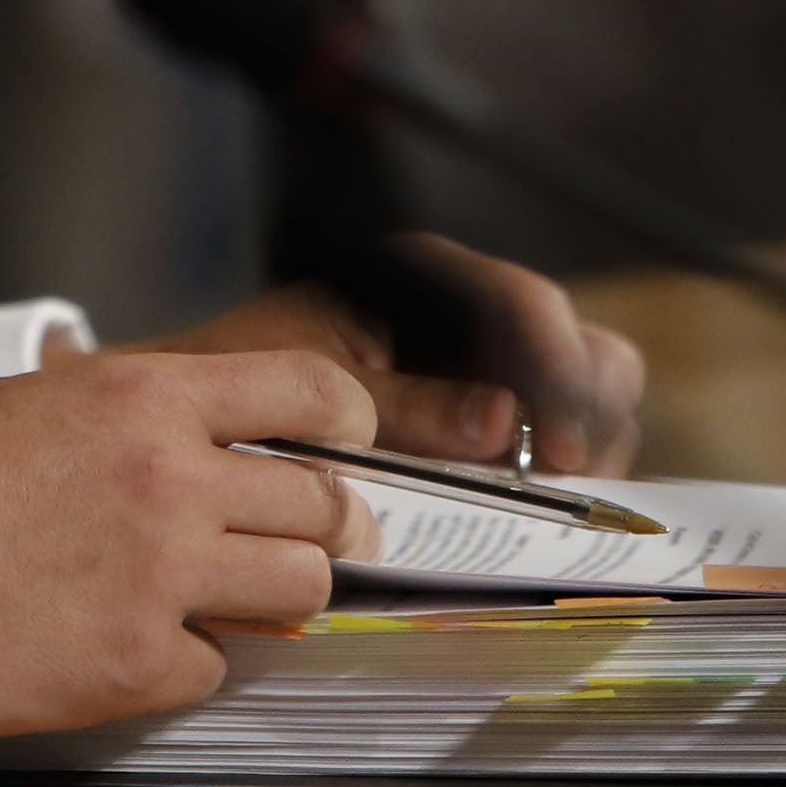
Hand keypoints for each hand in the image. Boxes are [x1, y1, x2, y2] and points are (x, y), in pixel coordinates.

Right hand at [0, 348, 379, 735]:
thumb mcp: (35, 403)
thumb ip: (134, 419)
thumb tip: (205, 446)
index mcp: (138, 397)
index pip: (308, 392)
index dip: (345, 424)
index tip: (344, 448)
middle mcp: (167, 478)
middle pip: (323, 505)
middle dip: (322, 527)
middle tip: (300, 542)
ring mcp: (159, 574)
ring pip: (300, 592)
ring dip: (271, 598)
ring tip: (220, 597)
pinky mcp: (137, 661)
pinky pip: (218, 666)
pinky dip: (187, 660)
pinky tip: (130, 640)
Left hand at [135, 237, 644, 474]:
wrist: (198, 420)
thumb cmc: (242, 384)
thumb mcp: (314, 394)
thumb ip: (407, 406)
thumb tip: (502, 420)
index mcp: (422, 279)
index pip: (523, 305)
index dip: (556, 370)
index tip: (554, 446)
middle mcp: (469, 315)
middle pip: (583, 348)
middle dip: (586, 410)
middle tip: (561, 477)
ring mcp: (489, 371)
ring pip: (587, 397)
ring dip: (583, 447)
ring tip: (549, 497)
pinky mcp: (492, 426)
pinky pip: (556, 443)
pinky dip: (563, 474)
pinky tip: (543, 507)